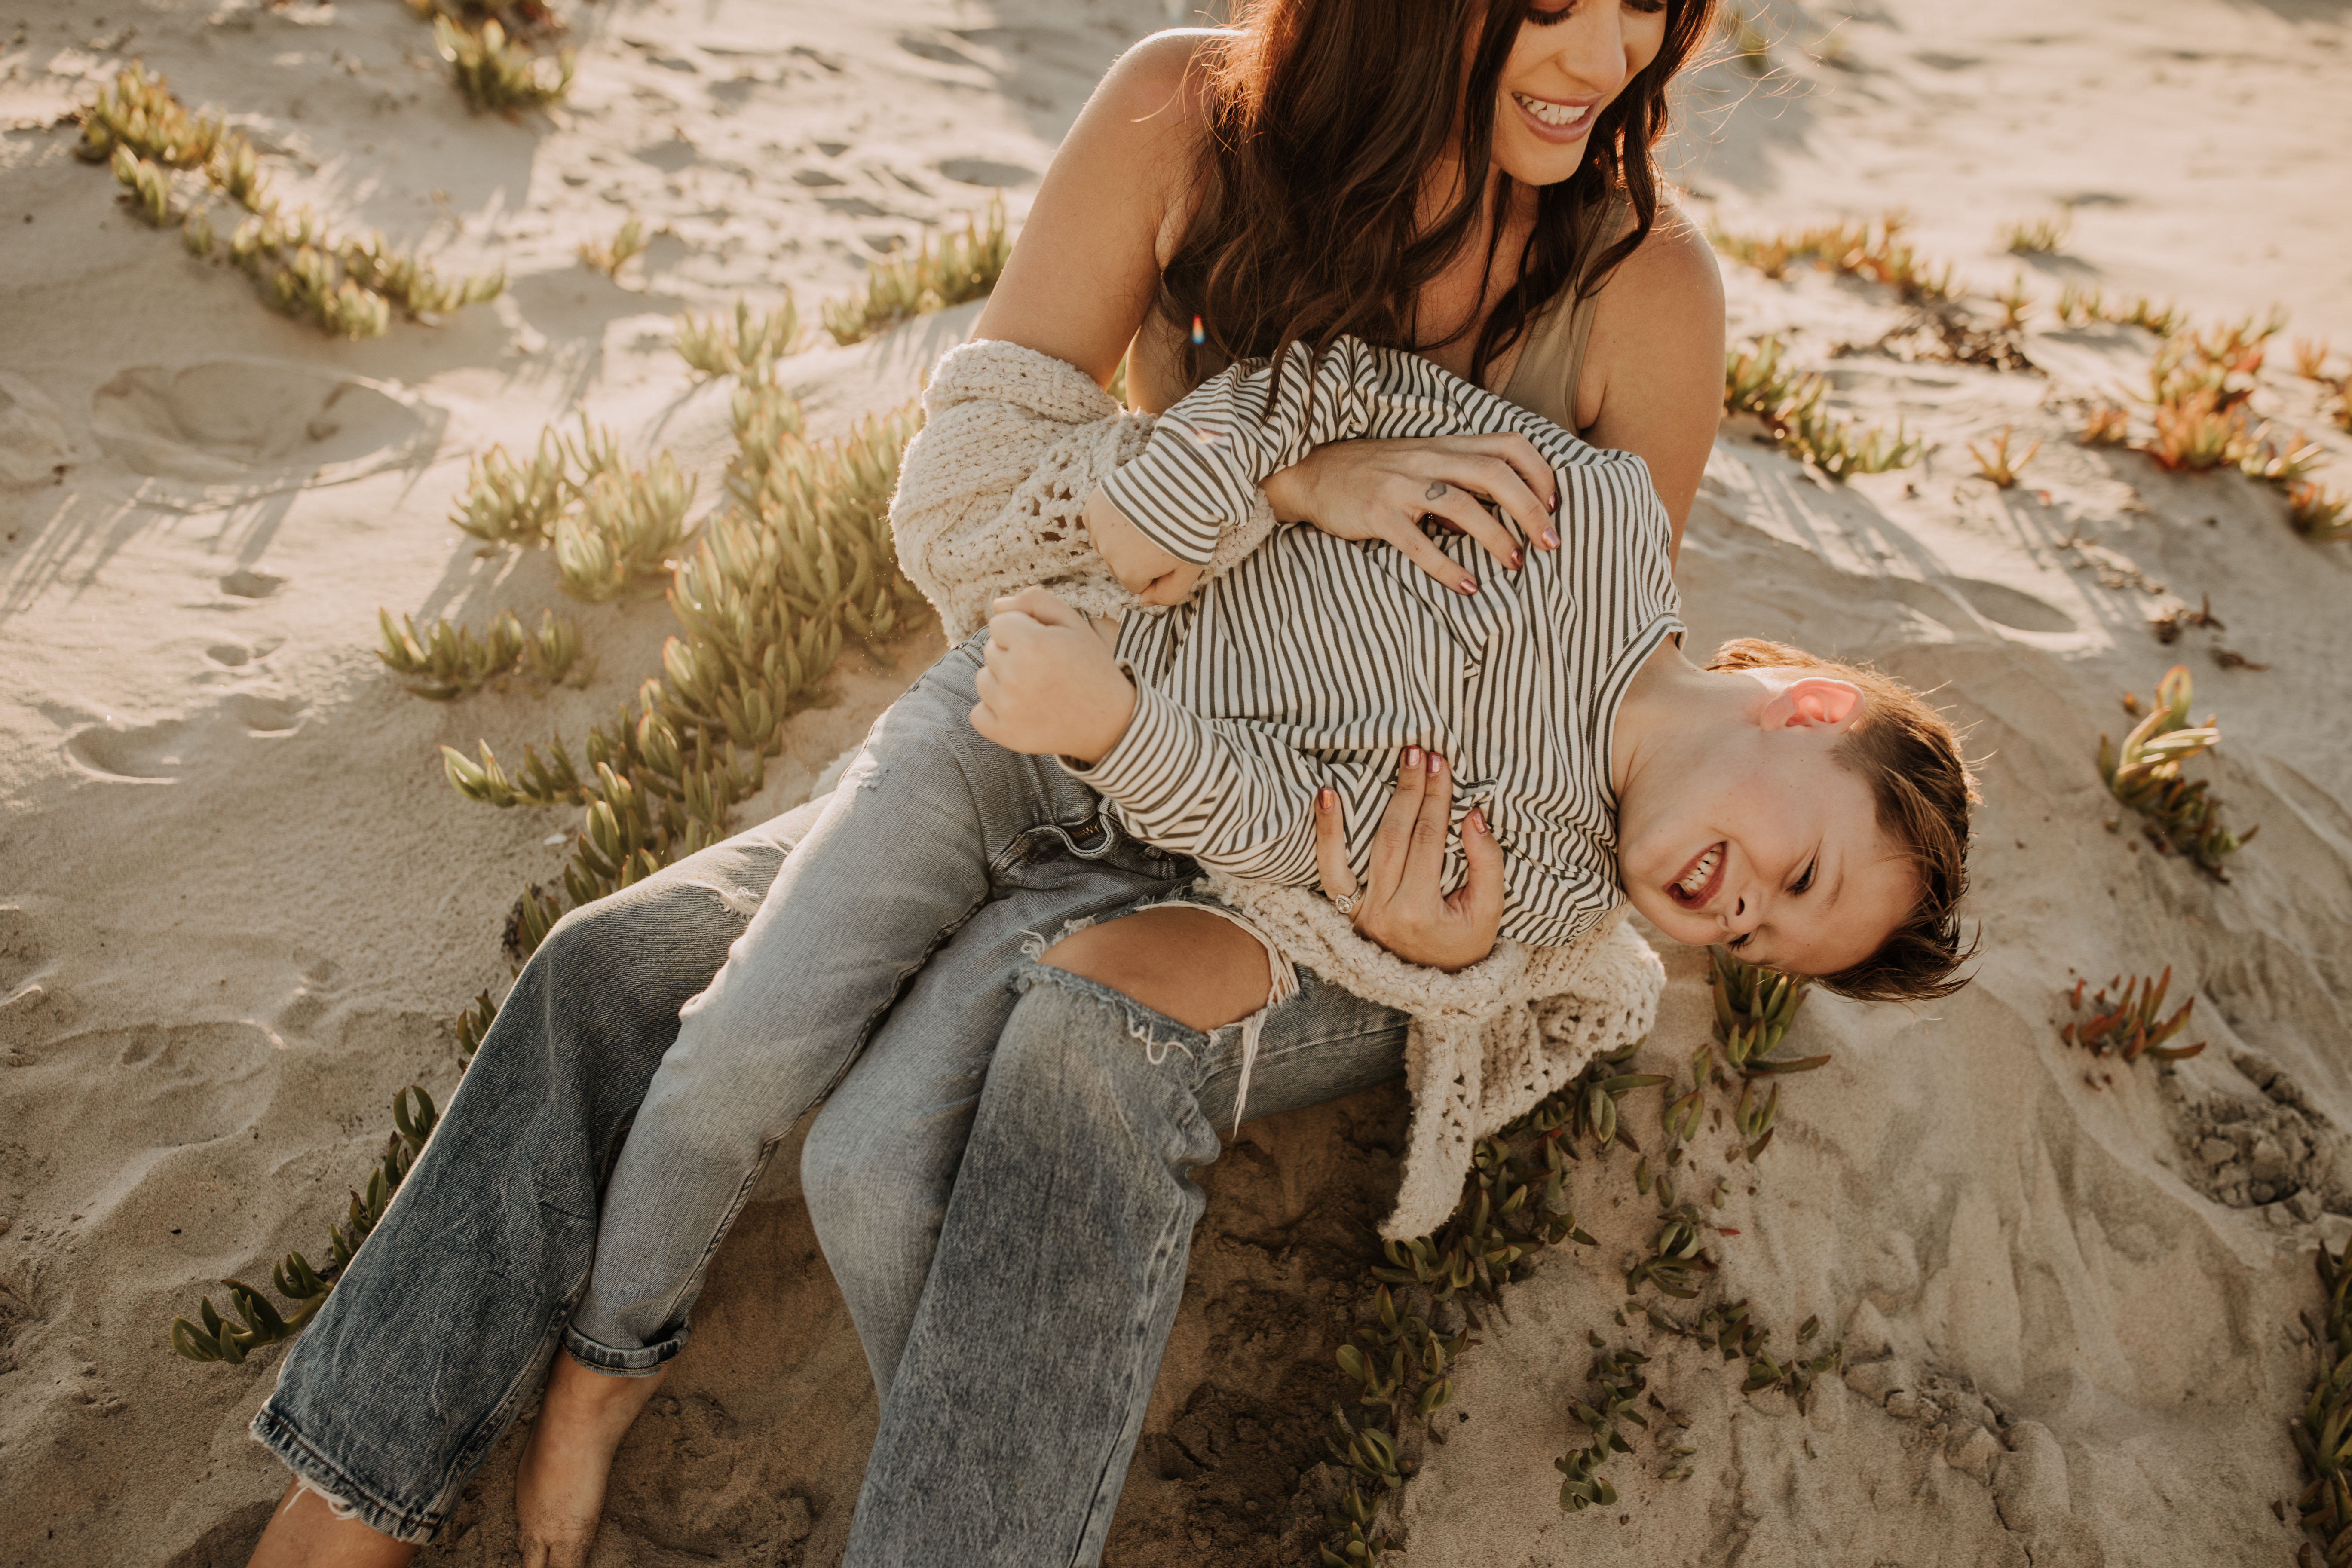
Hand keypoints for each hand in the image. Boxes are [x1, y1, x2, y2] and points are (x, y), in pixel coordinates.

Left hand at [971, 587, 1137, 762]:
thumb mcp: (1073, 623)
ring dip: (1002, 681)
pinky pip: (977, 714)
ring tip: (1036, 689)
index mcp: (1033, 643)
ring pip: (982, 679)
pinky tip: (1022, 710)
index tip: (1044, 644)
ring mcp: (1009, 708)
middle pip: (990, 650)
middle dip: (1013, 654)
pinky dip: (994, 712)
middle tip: (1045, 669)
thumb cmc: (1090, 666)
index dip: (1021, 630)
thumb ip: (1035, 601)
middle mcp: (1017, 676)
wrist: (1110, 721)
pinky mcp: (1005, 734)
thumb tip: (996, 605)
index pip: (997, 623)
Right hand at [1086, 487, 1203, 606]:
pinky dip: (1109, 518)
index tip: (1168, 552)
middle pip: (1119, 564)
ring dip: (1121, 537)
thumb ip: (1168, 594)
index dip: (1153, 571)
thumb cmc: (1191, 527)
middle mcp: (1107, 553)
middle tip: (1158, 534)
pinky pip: (1097, 522)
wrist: (1185, 483)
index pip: (1136, 583)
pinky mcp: (1094, 505)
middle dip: (1135, 555)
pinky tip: (1131, 508)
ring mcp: (1098, 528)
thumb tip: (1144, 601)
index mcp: (1129, 573)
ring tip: (1146, 519)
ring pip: (1107, 543)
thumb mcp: (1189, 569)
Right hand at [1261, 435, 1560, 595]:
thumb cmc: (1374, 472)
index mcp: (1445, 445)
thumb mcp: (1421, 463)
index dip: (1540, 472)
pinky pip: (1418, 543)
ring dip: (1497, 537)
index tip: (1556, 504)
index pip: (1508, 444)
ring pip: (1462, 506)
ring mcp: (1401, 485)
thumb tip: (1500, 517)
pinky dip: (1447, 567)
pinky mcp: (1376, 513)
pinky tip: (1468, 587)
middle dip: (1531, 509)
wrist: (1311, 473)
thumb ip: (1460, 479)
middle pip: (1495, 474)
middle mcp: (1428, 459)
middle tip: (1551, 543)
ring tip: (1516, 564)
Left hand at [1313, 749, 1503, 971]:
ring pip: (1357, 850)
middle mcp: (1383, 912)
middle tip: (1419, 751)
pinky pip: (1328, 870)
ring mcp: (1358, 912)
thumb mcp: (1490, 910)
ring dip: (1370, 803)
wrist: (1436, 985)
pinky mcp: (1344, 910)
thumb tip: (1473, 815)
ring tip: (1379, 764)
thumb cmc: (1466, 942)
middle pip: (1394, 837)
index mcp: (1419, 911)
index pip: (1427, 840)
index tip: (1441, 763)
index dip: (1436, 799)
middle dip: (1409, 791)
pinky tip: (1326, 797)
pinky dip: (1325, 834)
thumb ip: (1487, 864)